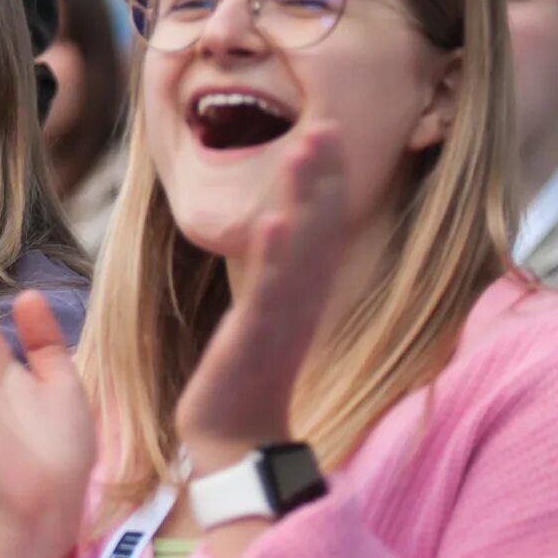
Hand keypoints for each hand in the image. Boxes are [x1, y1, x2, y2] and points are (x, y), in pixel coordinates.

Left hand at [174, 127, 348, 474]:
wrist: (232, 436)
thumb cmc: (245, 371)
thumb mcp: (262, 309)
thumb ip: (274, 269)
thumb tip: (274, 225)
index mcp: (301, 288)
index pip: (321, 223)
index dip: (325, 175)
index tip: (324, 125)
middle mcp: (300, 297)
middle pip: (320, 225)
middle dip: (322, 172)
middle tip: (324, 121)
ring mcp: (281, 317)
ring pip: (300, 248)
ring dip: (304, 196)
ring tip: (305, 148)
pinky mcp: (256, 341)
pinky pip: (268, 293)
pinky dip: (272, 256)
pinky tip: (271, 222)